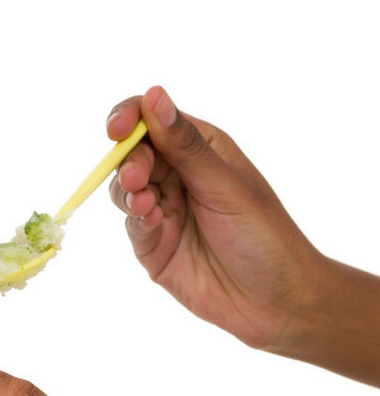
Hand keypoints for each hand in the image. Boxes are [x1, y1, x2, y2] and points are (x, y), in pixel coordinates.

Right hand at [106, 86, 320, 350]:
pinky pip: (131, 223)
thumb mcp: (225, 184)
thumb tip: (155, 93)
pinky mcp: (152, 244)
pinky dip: (136, 218)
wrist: (278, 302)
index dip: (129, 118)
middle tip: (138, 180)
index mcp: (200, 149)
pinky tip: (152, 221)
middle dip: (129, 162)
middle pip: (131, 153)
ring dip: (129, 191)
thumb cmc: (265, 236)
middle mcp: (177, 175)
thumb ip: (184, 144)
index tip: (117, 130)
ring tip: (146, 205)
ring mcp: (163, 209)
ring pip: (124, 187)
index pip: (152, 119)